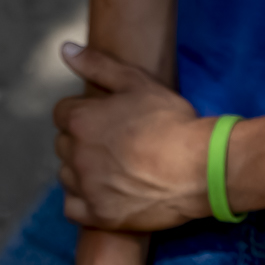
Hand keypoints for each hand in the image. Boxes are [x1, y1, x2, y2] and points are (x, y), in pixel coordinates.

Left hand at [53, 42, 212, 230]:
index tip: (107, 120)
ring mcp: (86, 187)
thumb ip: (97, 64)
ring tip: (111, 167)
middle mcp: (76, 154)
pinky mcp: (98, 215)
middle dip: (82, 141)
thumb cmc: (171, 121)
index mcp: (81, 120)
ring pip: (66, 175)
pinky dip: (83, 200)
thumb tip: (64, 49)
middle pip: (64, 144)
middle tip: (114, 143)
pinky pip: (72, 207)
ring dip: (81, 170)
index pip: (63, 113)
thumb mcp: (136, 82)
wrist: (201, 167)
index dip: (85, 114)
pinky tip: (103, 192)